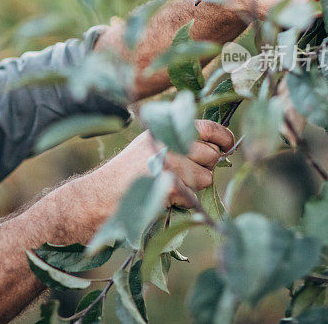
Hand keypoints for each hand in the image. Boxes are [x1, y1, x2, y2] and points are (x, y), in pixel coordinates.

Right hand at [97, 120, 234, 210]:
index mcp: (162, 130)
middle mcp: (167, 143)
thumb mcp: (149, 145)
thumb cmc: (127, 172)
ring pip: (206, 177)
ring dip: (195, 186)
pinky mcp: (170, 187)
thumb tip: (217, 146)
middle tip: (185, 173)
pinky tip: (164, 197)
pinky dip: (184, 201)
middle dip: (205, 166)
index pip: (204, 126)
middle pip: (211, 154)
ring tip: (170, 185)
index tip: (228, 144)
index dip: (222, 136)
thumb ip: (177, 140)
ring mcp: (169, 164)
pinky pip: (194, 196)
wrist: (99, 195)